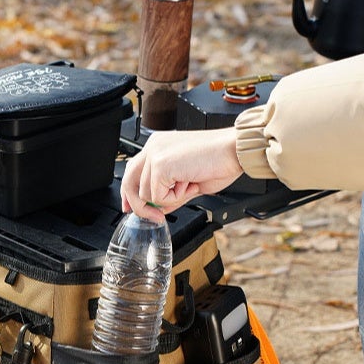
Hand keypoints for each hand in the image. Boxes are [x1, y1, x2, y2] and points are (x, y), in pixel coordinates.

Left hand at [120, 128, 243, 220]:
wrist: (234, 150)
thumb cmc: (219, 161)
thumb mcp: (188, 182)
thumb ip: (169, 194)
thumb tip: (158, 209)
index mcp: (159, 146)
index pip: (133, 171)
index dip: (130, 193)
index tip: (130, 209)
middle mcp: (154, 146)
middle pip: (129, 182)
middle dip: (140, 205)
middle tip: (156, 217)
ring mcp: (155, 154)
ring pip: (146, 194)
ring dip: (170, 198)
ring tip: (189, 184)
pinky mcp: (160, 164)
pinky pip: (157, 196)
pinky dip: (175, 198)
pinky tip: (190, 183)